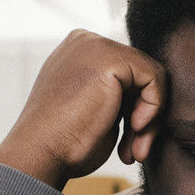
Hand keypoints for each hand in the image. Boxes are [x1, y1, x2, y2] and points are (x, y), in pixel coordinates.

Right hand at [0, 29, 166, 189]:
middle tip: (134, 152)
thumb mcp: (90, 108)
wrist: (40, 153)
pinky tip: (136, 128)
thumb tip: (144, 97)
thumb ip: (114, 93)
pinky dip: (154, 108)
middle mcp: (85, 42)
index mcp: (77, 52)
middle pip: (139, 75)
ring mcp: (96, 46)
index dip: (133, 111)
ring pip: (150, 78)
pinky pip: (154, 77)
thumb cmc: (62, 144)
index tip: (128, 144)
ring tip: (133, 150)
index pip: (127, 75)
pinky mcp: (109, 58)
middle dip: (142, 118)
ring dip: (150, 121)